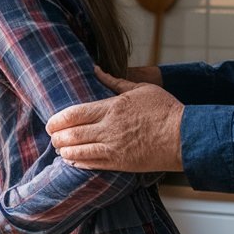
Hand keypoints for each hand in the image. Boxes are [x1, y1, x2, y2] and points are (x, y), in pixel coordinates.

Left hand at [46, 68, 183, 171]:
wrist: (183, 136)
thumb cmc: (165, 110)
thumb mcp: (141, 88)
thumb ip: (116, 82)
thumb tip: (97, 69)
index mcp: (112, 107)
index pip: (75, 114)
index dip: (58, 120)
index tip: (51, 123)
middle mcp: (109, 128)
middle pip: (72, 133)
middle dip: (57, 136)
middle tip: (52, 136)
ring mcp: (113, 147)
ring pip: (78, 151)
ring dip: (65, 150)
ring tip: (60, 149)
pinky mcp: (120, 163)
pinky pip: (92, 164)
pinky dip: (78, 162)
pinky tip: (72, 160)